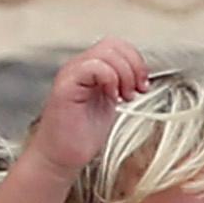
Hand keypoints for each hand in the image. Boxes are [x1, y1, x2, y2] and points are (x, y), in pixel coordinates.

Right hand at [30, 41, 153, 171]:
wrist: (60, 158)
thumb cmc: (81, 136)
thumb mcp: (109, 103)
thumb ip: (120, 84)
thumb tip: (141, 74)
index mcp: (88, 69)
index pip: (116, 45)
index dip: (136, 60)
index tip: (143, 85)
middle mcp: (77, 67)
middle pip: (113, 44)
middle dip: (133, 66)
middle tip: (135, 91)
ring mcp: (70, 74)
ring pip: (105, 52)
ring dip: (124, 74)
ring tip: (124, 97)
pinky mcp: (65, 86)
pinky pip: (93, 67)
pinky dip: (110, 79)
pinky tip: (112, 98)